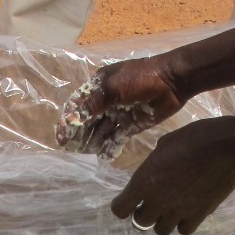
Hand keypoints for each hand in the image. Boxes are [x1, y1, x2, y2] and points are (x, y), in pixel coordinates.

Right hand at [56, 55, 187, 157]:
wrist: (172, 81)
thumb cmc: (140, 79)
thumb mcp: (113, 88)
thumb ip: (93, 105)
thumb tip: (72, 119)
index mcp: (100, 86)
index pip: (78, 104)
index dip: (69, 120)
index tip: (62, 136)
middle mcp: (107, 100)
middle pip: (88, 119)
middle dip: (79, 133)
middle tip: (72, 149)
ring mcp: (119, 113)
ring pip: (101, 130)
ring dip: (93, 141)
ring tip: (87, 152)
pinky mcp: (131, 125)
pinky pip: (116, 137)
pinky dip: (109, 146)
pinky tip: (104, 155)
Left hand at [110, 119, 234, 234]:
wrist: (227, 146)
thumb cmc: (194, 137)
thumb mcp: (166, 143)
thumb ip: (155, 161)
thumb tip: (156, 166)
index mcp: (143, 181)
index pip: (119, 209)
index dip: (123, 205)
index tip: (129, 200)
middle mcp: (157, 201)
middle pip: (140, 222)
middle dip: (144, 213)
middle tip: (153, 202)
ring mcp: (178, 211)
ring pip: (161, 230)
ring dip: (163, 221)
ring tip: (171, 209)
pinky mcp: (198, 216)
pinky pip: (184, 230)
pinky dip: (183, 224)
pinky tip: (188, 212)